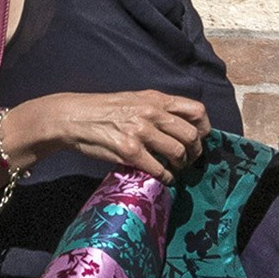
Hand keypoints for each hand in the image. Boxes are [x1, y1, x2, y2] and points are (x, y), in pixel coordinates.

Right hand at [17, 88, 209, 178]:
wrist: (74, 117)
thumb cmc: (104, 110)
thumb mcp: (135, 99)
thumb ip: (158, 108)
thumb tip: (181, 125)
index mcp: (156, 99)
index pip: (196, 111)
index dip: (204, 129)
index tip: (200, 140)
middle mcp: (151, 113)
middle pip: (192, 135)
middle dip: (195, 152)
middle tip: (190, 160)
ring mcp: (141, 132)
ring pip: (178, 152)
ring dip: (181, 166)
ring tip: (176, 170)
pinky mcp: (129, 151)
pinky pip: (158, 168)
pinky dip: (166, 177)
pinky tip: (163, 178)